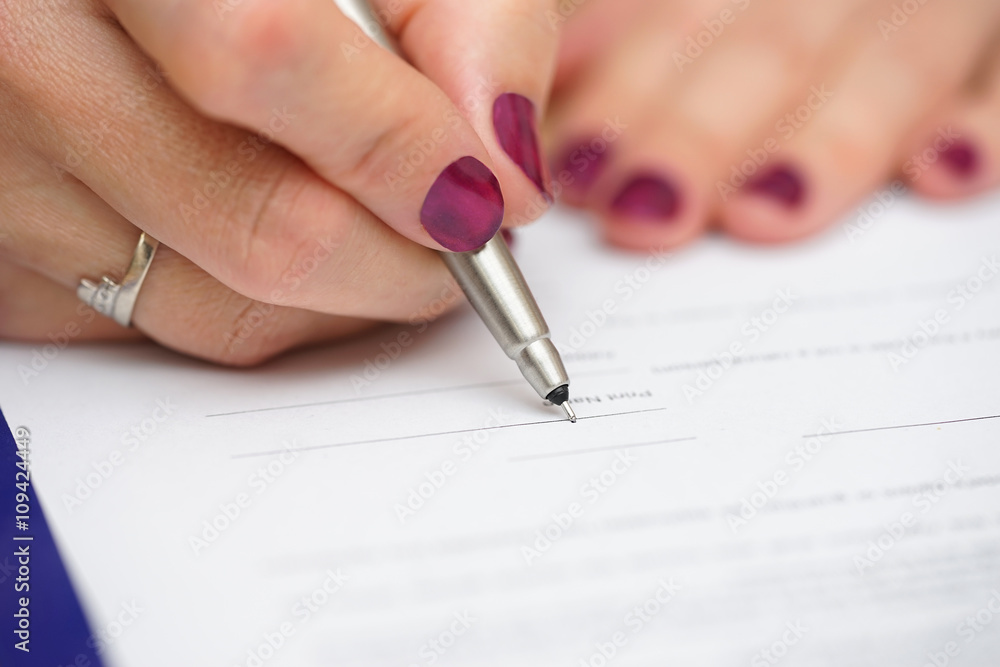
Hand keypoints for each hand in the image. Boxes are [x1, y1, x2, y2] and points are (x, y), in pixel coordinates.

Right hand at [0, 0, 559, 362]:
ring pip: (219, 307)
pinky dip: (257, 308)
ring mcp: (5, 174)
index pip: (263, 56)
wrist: (133, 6)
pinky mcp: (5, 262)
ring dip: (342, 300)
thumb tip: (503, 180)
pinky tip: (275, 236)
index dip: (399, 150)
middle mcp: (28, 59)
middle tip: (461, 242)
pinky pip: (159, 333)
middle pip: (258, 226)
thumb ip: (469, 24)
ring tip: (381, 233)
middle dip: (402, 263)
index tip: (485, 202)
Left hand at [546, 0, 999, 250]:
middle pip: (765, 49)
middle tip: (650, 210)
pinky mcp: (987, 44)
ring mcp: (916, 8)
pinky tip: (943, 173)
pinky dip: (979, 121)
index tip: (578, 173)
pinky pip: (998, 75)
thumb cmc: (730, 22)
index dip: (623, 100)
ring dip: (826, 142)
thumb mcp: (668, 17)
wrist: (834, 0)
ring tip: (765, 212)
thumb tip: (528, 142)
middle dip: (702, 133)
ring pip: (883, 62)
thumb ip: (599, 52)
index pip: (670, 25)